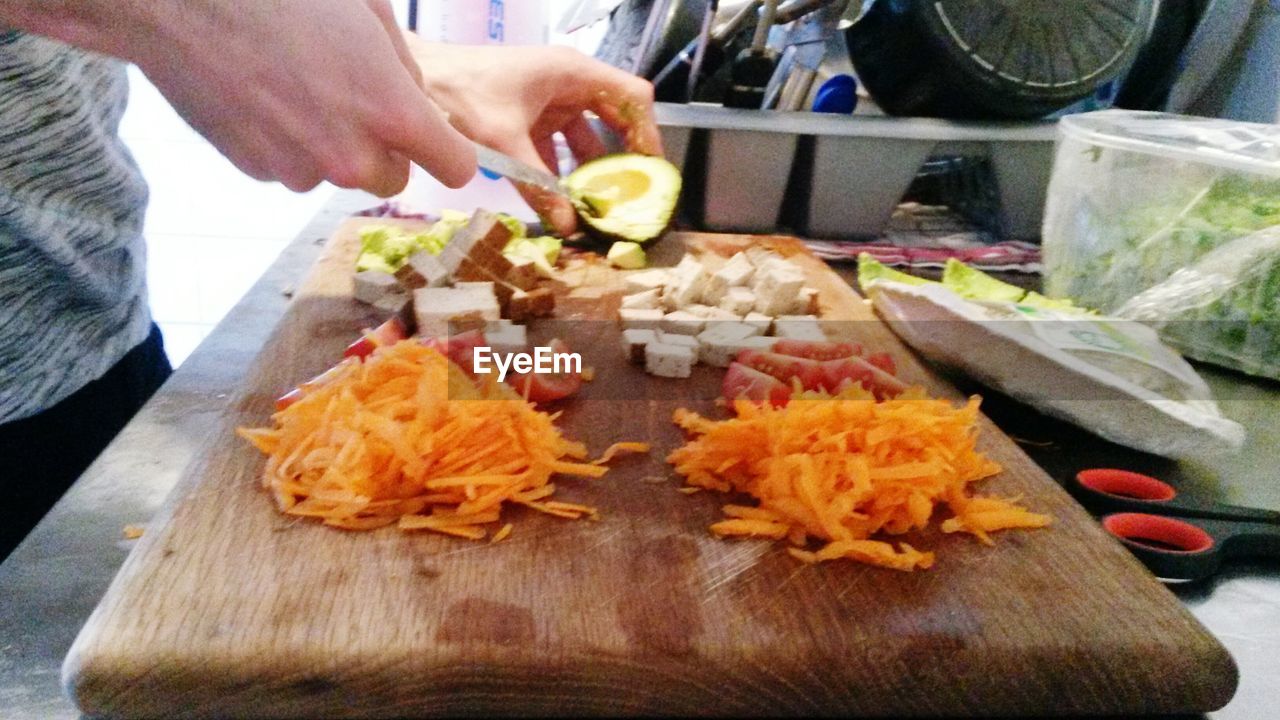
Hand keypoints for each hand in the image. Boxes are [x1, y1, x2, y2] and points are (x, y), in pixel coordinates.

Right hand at [93, 0, 476, 194]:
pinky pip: (291, 165)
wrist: (180, 4)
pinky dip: (286, 141)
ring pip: (337, 172)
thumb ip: (402, 66)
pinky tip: (262, 94)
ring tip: (296, 83)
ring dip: (329, 142)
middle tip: (354, 98)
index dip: (448, 150)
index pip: (455, 168)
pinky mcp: (258, 170)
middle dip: (384, 147)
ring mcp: (301, 168)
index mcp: (391, 112)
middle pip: (394, 178)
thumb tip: (411, 98)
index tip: (437, 138)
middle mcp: (351, 155)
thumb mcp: (368, 8)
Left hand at [408, 39, 662, 235]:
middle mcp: (568, 83)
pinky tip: (564, 207)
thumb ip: (539, 184)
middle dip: (623, 160)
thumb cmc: (459, 93)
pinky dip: (562, 176)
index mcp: (572, 72)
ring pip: (586, 140)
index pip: (633, 97)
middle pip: (616, 119)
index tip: (651, 173)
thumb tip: (569, 225)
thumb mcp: (504, 141)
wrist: (415, 81)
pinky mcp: (530, 120)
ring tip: (601, 209)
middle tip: (632, 199)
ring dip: (592, 173)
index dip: (648, 133)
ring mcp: (549, 102)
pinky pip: (558, 150)